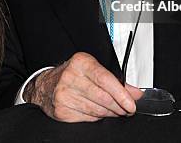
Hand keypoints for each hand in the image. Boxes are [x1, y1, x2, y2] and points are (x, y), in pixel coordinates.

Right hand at [23, 52, 142, 121]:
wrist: (45, 86)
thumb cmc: (72, 75)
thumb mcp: (92, 69)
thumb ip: (114, 81)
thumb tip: (135, 93)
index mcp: (80, 63)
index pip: (105, 79)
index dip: (121, 94)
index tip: (132, 103)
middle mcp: (70, 77)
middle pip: (103, 97)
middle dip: (119, 106)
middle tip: (127, 109)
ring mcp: (64, 95)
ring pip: (97, 110)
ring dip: (110, 113)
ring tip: (114, 110)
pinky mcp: (62, 111)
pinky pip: (88, 118)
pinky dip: (97, 117)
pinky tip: (97, 112)